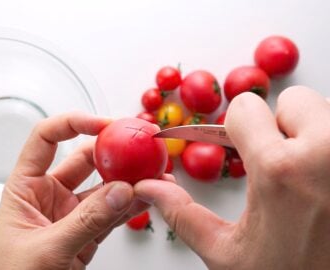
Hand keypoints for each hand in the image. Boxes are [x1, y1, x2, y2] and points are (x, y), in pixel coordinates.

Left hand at [0, 112, 148, 269]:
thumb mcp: (45, 248)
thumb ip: (85, 221)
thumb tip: (119, 191)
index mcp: (25, 187)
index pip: (46, 139)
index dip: (73, 123)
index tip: (102, 125)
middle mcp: (49, 195)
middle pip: (83, 159)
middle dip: (111, 150)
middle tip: (137, 147)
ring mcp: (70, 214)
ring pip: (103, 187)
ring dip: (127, 179)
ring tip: (152, 173)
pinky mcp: (87, 234)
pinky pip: (112, 214)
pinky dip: (130, 206)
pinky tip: (145, 197)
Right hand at [135, 86, 329, 268]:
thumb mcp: (228, 255)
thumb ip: (182, 215)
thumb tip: (150, 189)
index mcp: (279, 171)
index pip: (246, 107)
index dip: (234, 127)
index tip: (238, 144)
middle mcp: (327, 152)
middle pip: (293, 100)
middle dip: (279, 126)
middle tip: (278, 164)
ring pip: (325, 112)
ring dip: (310, 135)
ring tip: (305, 178)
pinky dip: (329, 147)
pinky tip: (324, 183)